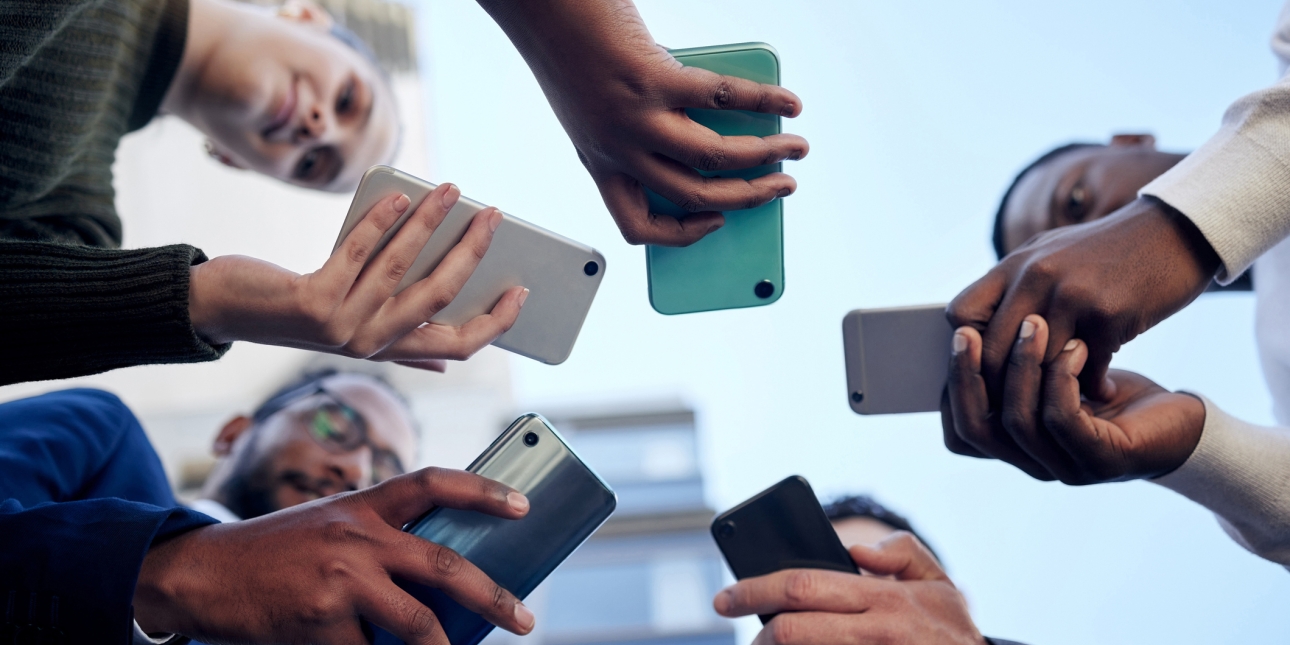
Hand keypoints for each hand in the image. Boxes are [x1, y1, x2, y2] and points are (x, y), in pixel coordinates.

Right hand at [133, 468, 535, 643]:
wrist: (203, 572)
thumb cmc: (276, 552)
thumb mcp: (331, 527)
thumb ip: (381, 545)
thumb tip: (440, 588)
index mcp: (363, 505)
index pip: (434, 483)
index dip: (483, 492)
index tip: (523, 506)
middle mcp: (358, 537)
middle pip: (445, 566)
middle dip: (493, 598)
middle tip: (523, 619)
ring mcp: (341, 581)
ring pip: (416, 626)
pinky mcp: (321, 623)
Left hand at [188, 183, 526, 370]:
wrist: (225, 311)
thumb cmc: (296, 310)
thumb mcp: (353, 330)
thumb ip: (399, 345)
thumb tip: (448, 362)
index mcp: (390, 349)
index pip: (461, 346)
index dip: (498, 322)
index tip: (522, 290)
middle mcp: (372, 343)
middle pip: (441, 298)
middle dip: (473, 252)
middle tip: (492, 215)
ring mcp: (343, 326)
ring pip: (403, 268)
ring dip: (432, 223)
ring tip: (450, 191)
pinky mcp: (314, 302)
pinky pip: (359, 254)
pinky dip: (381, 221)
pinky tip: (398, 196)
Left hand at [479, 0, 808, 245]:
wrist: (542, 5)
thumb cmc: (575, 46)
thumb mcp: (600, 104)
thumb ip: (649, 125)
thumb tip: (728, 134)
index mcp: (599, 161)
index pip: (637, 224)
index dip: (683, 235)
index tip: (715, 221)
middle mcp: (616, 149)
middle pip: (694, 195)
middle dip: (749, 196)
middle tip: (782, 187)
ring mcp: (635, 118)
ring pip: (713, 158)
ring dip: (765, 158)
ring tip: (794, 147)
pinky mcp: (653, 78)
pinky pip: (722, 99)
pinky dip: (763, 101)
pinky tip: (787, 101)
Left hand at [713, 533, 983, 644]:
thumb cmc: (950, 631)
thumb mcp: (938, 582)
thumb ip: (902, 553)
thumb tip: (857, 549)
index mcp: (883, 597)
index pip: (803, 586)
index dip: (755, 590)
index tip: (726, 597)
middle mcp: (876, 632)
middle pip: (793, 630)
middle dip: (757, 633)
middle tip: (745, 633)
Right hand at [942, 314, 1204, 482]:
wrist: (1184, 421)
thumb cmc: (1117, 394)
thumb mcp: (1057, 378)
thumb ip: (1018, 369)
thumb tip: (969, 327)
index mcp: (1016, 449)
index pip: (960, 434)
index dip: (951, 390)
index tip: (956, 337)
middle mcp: (1034, 464)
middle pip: (975, 431)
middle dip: (967, 378)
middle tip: (968, 333)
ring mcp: (1067, 468)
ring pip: (1017, 422)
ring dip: (1019, 368)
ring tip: (1033, 324)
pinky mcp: (1103, 461)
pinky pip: (1063, 420)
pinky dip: (1061, 379)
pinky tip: (1075, 347)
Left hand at [948, 197, 1218, 401]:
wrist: (1174, 230)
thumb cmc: (1108, 252)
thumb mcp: (1051, 255)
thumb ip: (1016, 289)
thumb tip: (979, 334)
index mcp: (1015, 263)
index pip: (961, 315)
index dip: (967, 349)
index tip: (987, 370)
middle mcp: (1034, 276)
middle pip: (993, 349)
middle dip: (1003, 385)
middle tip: (1019, 407)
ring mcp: (1070, 294)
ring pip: (1037, 364)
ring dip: (1049, 392)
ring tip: (1059, 407)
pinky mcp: (1108, 313)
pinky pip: (1087, 367)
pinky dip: (1093, 387)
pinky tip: (1102, 392)